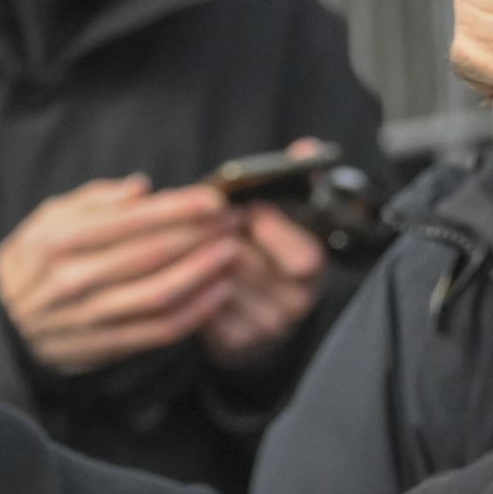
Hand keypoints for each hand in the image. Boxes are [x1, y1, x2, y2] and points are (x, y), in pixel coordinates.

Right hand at [0, 173, 252, 373]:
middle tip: (233, 221)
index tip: (215, 199)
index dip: (179, 209)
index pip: (132, 220)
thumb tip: (142, 188)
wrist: (2, 323)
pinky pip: (156, 332)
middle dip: (199, 235)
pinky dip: (194, 313)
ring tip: (233, 253)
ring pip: (159, 295)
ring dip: (203, 273)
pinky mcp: (101, 348)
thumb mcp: (49, 217)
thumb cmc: (35, 260)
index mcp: (59, 240)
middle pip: (151, 255)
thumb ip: (95, 199)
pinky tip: (218, 293)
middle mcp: (72, 280)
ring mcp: (87, 318)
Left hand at [196, 166, 335, 364]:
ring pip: (219, 283)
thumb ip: (298, 179)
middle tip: (197, 216)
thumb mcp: (289, 216)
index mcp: (313, 270)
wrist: (256, 314)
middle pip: (247, 264)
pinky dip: (187, 284)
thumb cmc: (268, 252)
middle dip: (216, 234)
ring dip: (194, 256)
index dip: (268, 227)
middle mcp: (296, 304)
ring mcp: (266, 328)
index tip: (246, 208)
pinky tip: (179, 268)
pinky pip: (202, 308)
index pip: (302, 256)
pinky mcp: (235, 345)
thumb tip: (307, 148)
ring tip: (179, 236)